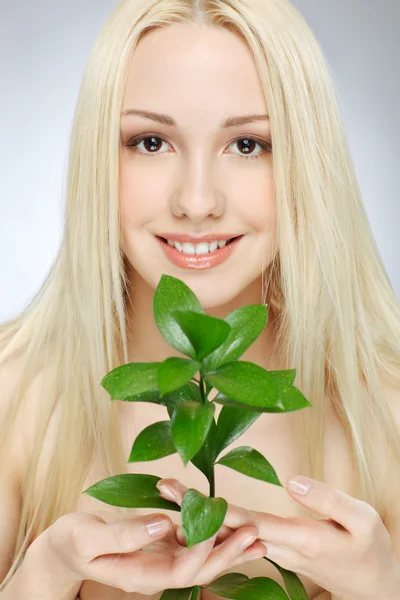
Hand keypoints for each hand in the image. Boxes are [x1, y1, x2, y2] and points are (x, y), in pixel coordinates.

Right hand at [29, 509, 266, 594]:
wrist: (63, 550)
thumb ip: (123, 534)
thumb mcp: (86, 537)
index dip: (202, 549)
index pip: (181, 571)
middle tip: (256, 535)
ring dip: (227, 549)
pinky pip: (190, 546)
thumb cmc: (69, 543)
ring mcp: (158, 562)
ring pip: (199, 561)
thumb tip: (162, 523)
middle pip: (199, 571)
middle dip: (228, 555)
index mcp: (138, 576)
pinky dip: (210, 536)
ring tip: (256, 535)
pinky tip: (227, 525)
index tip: (217, 523)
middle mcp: (154, 574)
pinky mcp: (159, 549)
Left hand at [156, 477, 399, 599]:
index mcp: (298, 540)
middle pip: (229, 528)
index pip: (248, 523)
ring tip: (168, 494)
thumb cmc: (369, 548)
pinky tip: (196, 512)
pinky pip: (240, 537)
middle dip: (194, 509)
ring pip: (230, 535)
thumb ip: (328, 499)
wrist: (372, 584)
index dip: (214, 510)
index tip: (185, 495)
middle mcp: (278, 549)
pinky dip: (216, 524)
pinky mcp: (275, 548)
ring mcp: (275, 551)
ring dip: (198, 516)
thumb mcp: (362, 519)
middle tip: (161, 486)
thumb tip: (291, 480)